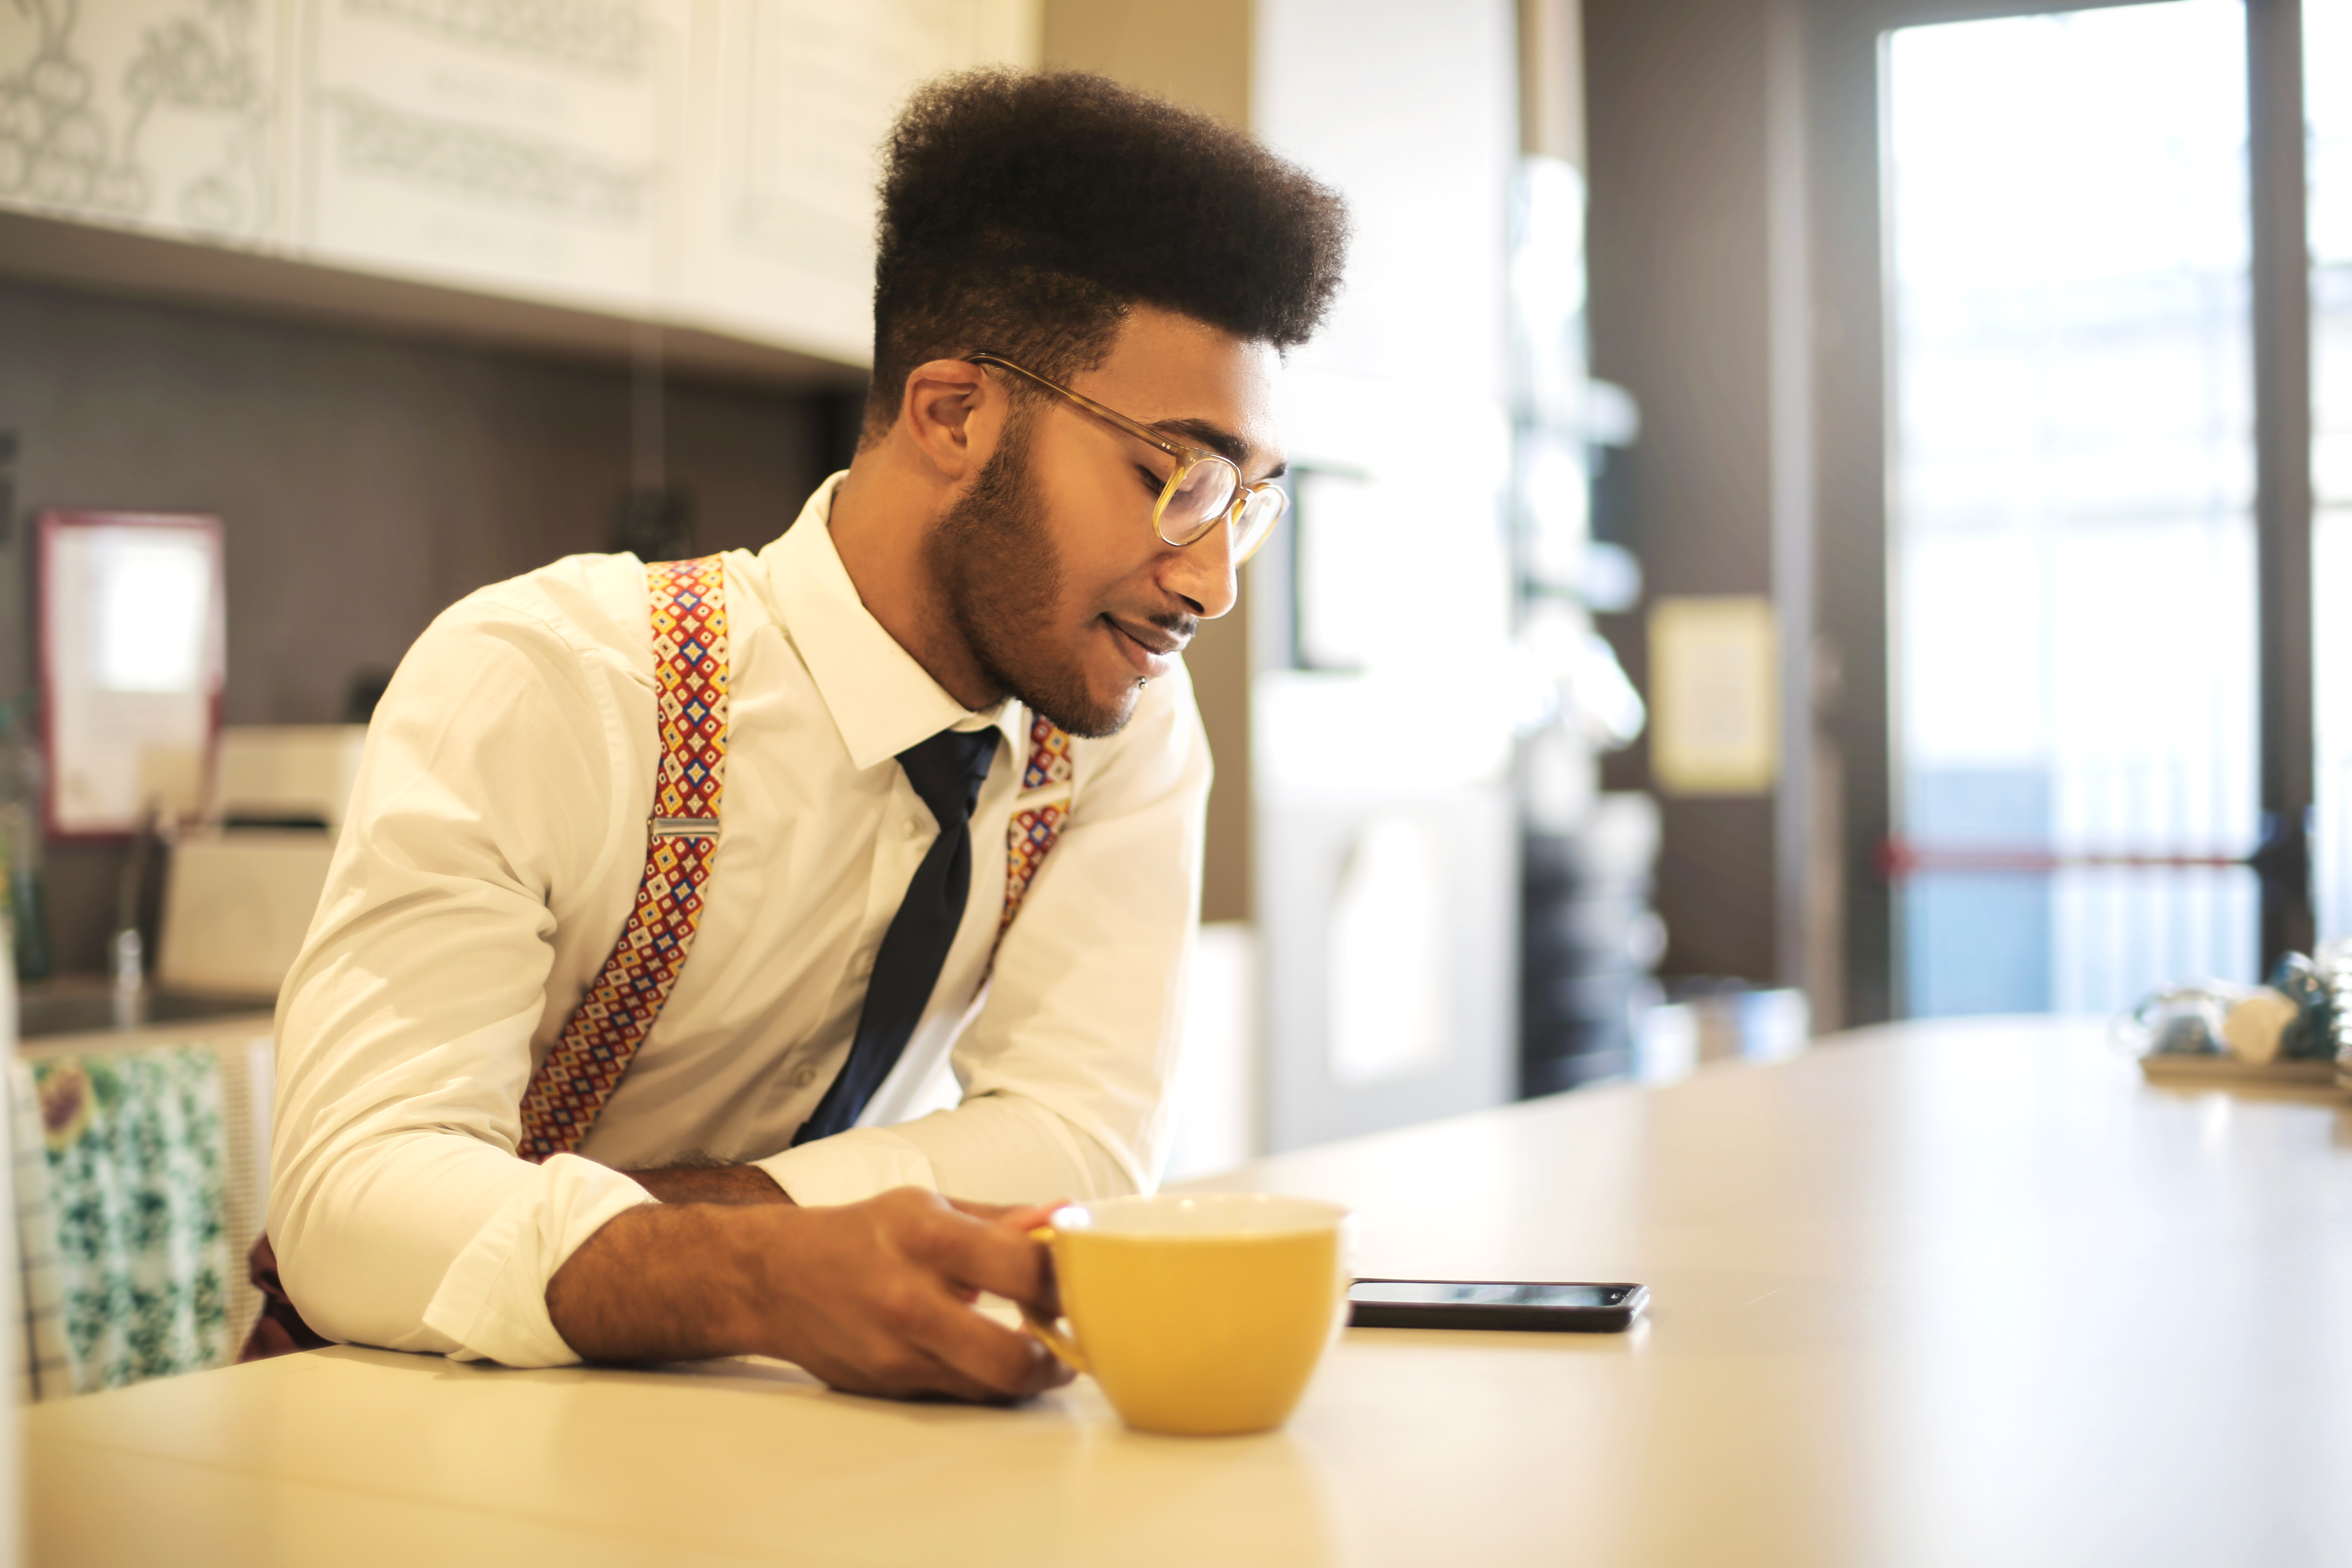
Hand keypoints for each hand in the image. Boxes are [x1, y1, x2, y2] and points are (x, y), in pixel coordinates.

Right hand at [547, 1186, 1072, 1403]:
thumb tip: (1068, 1215)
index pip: (1024, 1268)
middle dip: (1057, 1358)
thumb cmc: (861, 1234)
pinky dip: (984, 1381)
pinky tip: (987, 1354)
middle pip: (1011, 1358)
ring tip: (1037, 1347)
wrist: (775, 1279)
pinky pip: (958, 1395)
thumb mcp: (929, 1206)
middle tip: (1069, 1341)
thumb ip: (1003, 1218)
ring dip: (1026, 1374)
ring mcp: (897, 1353)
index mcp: (926, 1238)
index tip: (1080, 1276)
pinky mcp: (889, 1387)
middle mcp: (910, 1301)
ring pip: (989, 1388)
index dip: (1067, 1278)